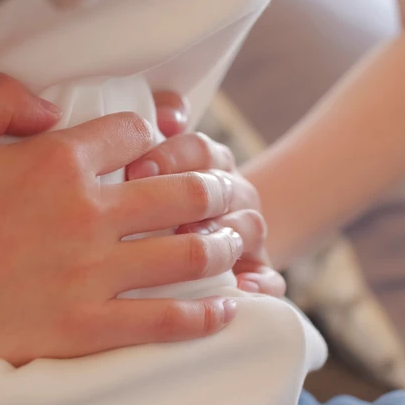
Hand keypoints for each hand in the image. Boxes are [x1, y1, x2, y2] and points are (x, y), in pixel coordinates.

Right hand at [0, 74, 243, 370]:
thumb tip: (52, 107)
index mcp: (54, 161)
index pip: (135, 133)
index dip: (156, 132)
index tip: (162, 142)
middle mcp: (87, 213)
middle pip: (183, 191)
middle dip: (216, 184)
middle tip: (229, 188)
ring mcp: (91, 275)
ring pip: (188, 254)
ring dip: (224, 242)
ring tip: (236, 238)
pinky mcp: (85, 328)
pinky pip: (165, 321)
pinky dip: (205, 313)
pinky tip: (227, 307)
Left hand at [130, 91, 286, 296]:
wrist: (197, 242)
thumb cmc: (154, 200)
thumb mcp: (145, 165)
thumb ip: (150, 127)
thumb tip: (168, 114)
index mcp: (207, 163)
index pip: (197, 148)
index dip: (171, 155)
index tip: (136, 169)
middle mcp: (233, 193)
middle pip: (224, 185)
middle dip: (196, 197)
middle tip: (165, 212)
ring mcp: (246, 233)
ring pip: (250, 227)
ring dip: (225, 236)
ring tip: (197, 246)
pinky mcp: (257, 271)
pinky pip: (268, 278)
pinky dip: (259, 284)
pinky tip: (242, 290)